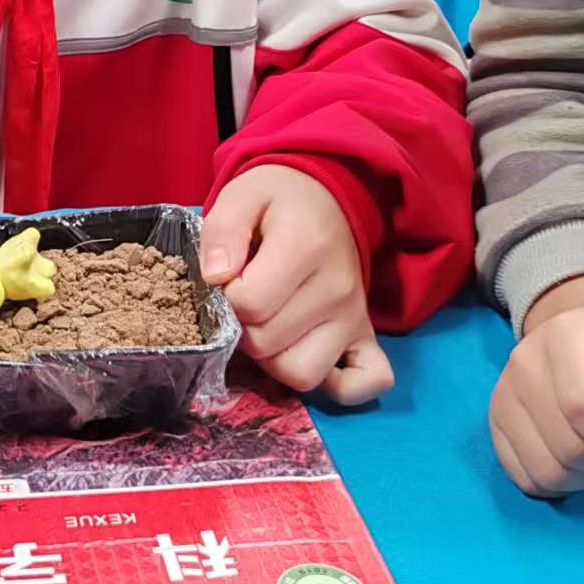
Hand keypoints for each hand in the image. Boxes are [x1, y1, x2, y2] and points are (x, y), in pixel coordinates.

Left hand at [202, 164, 392, 404]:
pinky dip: (335, 387)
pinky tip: (307, 354)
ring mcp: (355, 317)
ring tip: (268, 324)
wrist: (325, 199)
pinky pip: (359, 385)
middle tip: (244, 300)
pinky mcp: (367, 338)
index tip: (228, 278)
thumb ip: (221, 231)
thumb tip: (216, 277)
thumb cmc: (277, 201)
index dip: (225, 296)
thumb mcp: (241, 196)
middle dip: (242, 328)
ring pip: (301, 374)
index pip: (249, 304)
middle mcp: (338, 288)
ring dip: (272, 359)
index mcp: (306, 246)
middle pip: (267, 344)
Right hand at [490, 275, 583, 497]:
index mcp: (568, 336)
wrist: (582, 331)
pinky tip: (580, 463)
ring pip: (545, 469)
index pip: (583, 407)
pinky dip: (560, 484)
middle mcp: (525, 362)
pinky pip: (524, 476)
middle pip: (567, 446)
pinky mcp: (497, 419)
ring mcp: (504, 392)